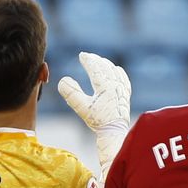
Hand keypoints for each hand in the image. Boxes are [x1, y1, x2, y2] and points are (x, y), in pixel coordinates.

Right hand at [58, 52, 131, 174]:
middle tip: (88, 56)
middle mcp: (115, 85)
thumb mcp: (82, 108)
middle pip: (106, 67)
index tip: (82, 55)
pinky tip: (117, 71)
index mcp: (105, 85)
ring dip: (106, 65)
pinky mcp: (125, 96)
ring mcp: (122, 90)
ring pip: (115, 71)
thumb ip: (71, 93)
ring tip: (100, 61)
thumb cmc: (98, 121)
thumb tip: (63, 80)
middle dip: (97, 60)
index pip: (96, 68)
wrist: (115, 132)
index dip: (88, 60)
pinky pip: (123, 79)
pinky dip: (118, 72)